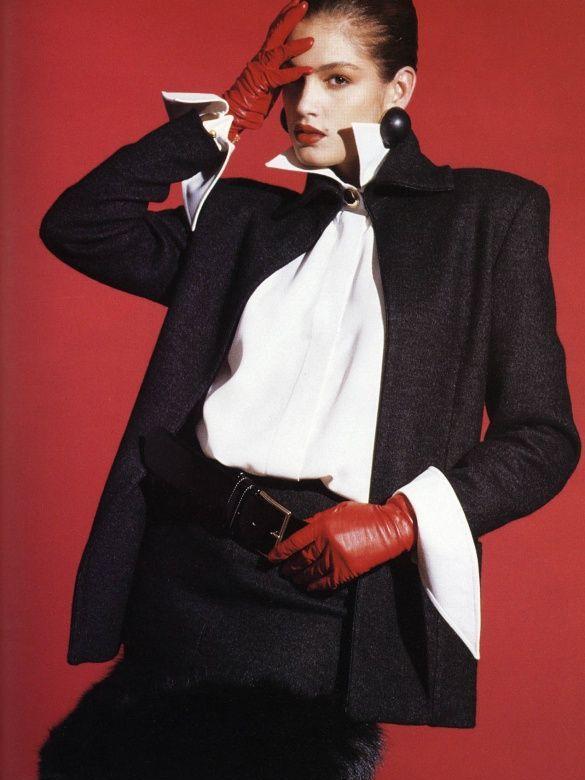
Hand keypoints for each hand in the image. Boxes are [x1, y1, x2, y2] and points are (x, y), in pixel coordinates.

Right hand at [221, 0, 313, 142]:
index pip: (275, 31)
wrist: (235, 113)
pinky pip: (282, 77)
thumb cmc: (251, 100)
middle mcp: (261, 58)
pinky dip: (296, 73)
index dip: (285, 16)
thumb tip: (291, 65)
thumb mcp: (268, 81)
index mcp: (262, 56)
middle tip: (303, 2)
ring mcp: (262, 70)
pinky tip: (309, 70)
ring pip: (280, 51)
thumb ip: (278, 70)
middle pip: (277, 32)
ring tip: (312, 39)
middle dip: (291, 16)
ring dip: (297, 45)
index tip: (296, 4)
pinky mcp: (264, 85)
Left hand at [266, 493, 417, 590]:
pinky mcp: (347, 572)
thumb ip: (318, 520)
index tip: (270, 558)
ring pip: (310, 573)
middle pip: (300, 559)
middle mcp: (327, 543)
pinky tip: (309, 586)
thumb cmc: (365, 516)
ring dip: (299, 578)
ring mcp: (337, 559)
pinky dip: (315, 586)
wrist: (390, 528)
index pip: (294, 541)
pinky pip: (325, 583)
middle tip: (282, 570)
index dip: (279, 552)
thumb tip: (301, 531)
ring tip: (293, 578)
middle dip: (288, 567)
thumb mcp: (338, 510)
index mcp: (323, 525)